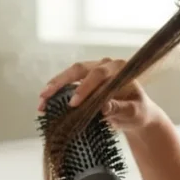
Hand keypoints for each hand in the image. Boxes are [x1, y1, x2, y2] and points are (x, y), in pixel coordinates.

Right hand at [38, 58, 158, 131]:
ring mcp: (93, 72)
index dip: (85, 88)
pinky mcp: (84, 82)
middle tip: (47, 96)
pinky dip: (56, 93)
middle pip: (79, 69)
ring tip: (41, 100)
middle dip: (61, 82)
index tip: (74, 104)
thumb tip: (105, 107)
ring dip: (54, 87)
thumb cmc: (139, 111)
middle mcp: (105, 66)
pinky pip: (68, 84)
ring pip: (70, 75)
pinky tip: (45, 103)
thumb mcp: (134, 112)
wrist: (137, 114)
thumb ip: (121, 109)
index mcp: (120, 69)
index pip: (99, 74)